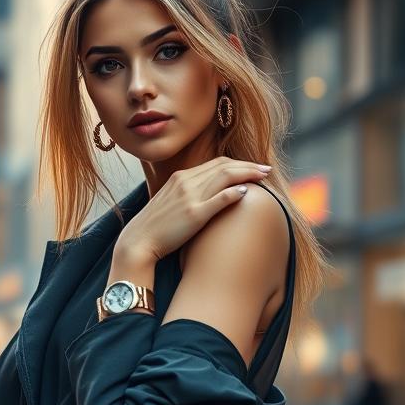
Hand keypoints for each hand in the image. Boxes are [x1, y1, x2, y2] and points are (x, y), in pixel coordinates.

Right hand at [116, 156, 271, 261]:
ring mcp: (190, 197)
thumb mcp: (171, 201)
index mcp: (181, 177)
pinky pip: (219, 199)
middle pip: (224, 166)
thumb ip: (189, 193)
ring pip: (225, 177)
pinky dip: (234, 193)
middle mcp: (186, 182)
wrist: (139, 241)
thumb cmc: (156, 226)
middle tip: (266, 169)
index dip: (238, 164)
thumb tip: (211, 192)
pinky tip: (248, 192)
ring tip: (264, 177)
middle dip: (248, 166)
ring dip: (248, 174)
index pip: (216, 163)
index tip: (254, 168)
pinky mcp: (194, 215)